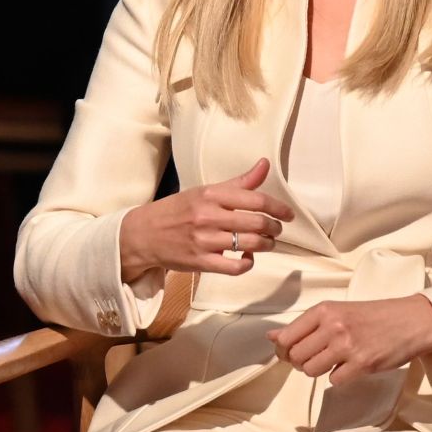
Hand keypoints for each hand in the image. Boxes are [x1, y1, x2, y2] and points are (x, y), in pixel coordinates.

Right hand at [116, 158, 292, 283]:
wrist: (143, 234)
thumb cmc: (177, 210)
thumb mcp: (204, 192)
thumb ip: (238, 183)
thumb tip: (264, 164)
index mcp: (210, 195)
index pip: (255, 199)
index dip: (278, 208)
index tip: (287, 215)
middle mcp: (207, 216)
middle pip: (257, 223)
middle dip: (274, 228)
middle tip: (276, 230)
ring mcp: (204, 240)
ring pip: (250, 244)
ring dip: (266, 245)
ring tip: (266, 243)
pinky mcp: (200, 262)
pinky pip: (236, 266)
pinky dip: (248, 263)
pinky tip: (247, 258)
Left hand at [267, 296, 431, 383]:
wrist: (413, 320)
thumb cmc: (374, 316)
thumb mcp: (336, 311)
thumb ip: (304, 325)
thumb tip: (271, 337)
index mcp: (323, 310)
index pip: (285, 337)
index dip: (283, 350)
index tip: (290, 353)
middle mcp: (332, 326)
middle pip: (295, 356)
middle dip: (301, 362)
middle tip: (316, 358)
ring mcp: (347, 346)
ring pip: (310, 370)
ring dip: (319, 370)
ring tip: (334, 361)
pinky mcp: (363, 364)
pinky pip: (334, 381)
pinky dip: (339, 378)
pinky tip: (351, 367)